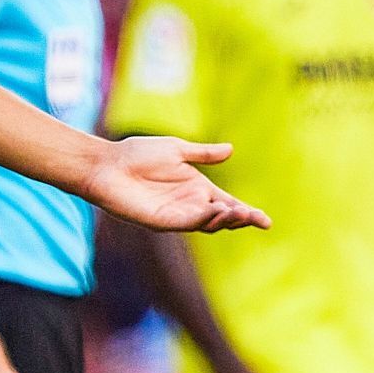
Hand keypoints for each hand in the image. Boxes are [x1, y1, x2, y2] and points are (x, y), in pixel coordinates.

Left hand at [82, 137, 269, 232]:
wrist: (107, 163)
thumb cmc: (136, 153)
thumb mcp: (175, 149)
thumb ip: (203, 154)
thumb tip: (231, 149)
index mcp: (197, 187)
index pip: (228, 204)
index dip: (246, 212)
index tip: (266, 221)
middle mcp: (190, 204)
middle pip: (222, 218)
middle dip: (241, 220)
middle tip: (257, 219)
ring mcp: (176, 214)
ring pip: (208, 223)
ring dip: (225, 220)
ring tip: (239, 212)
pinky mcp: (162, 221)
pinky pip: (187, 223)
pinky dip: (203, 218)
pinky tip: (215, 211)